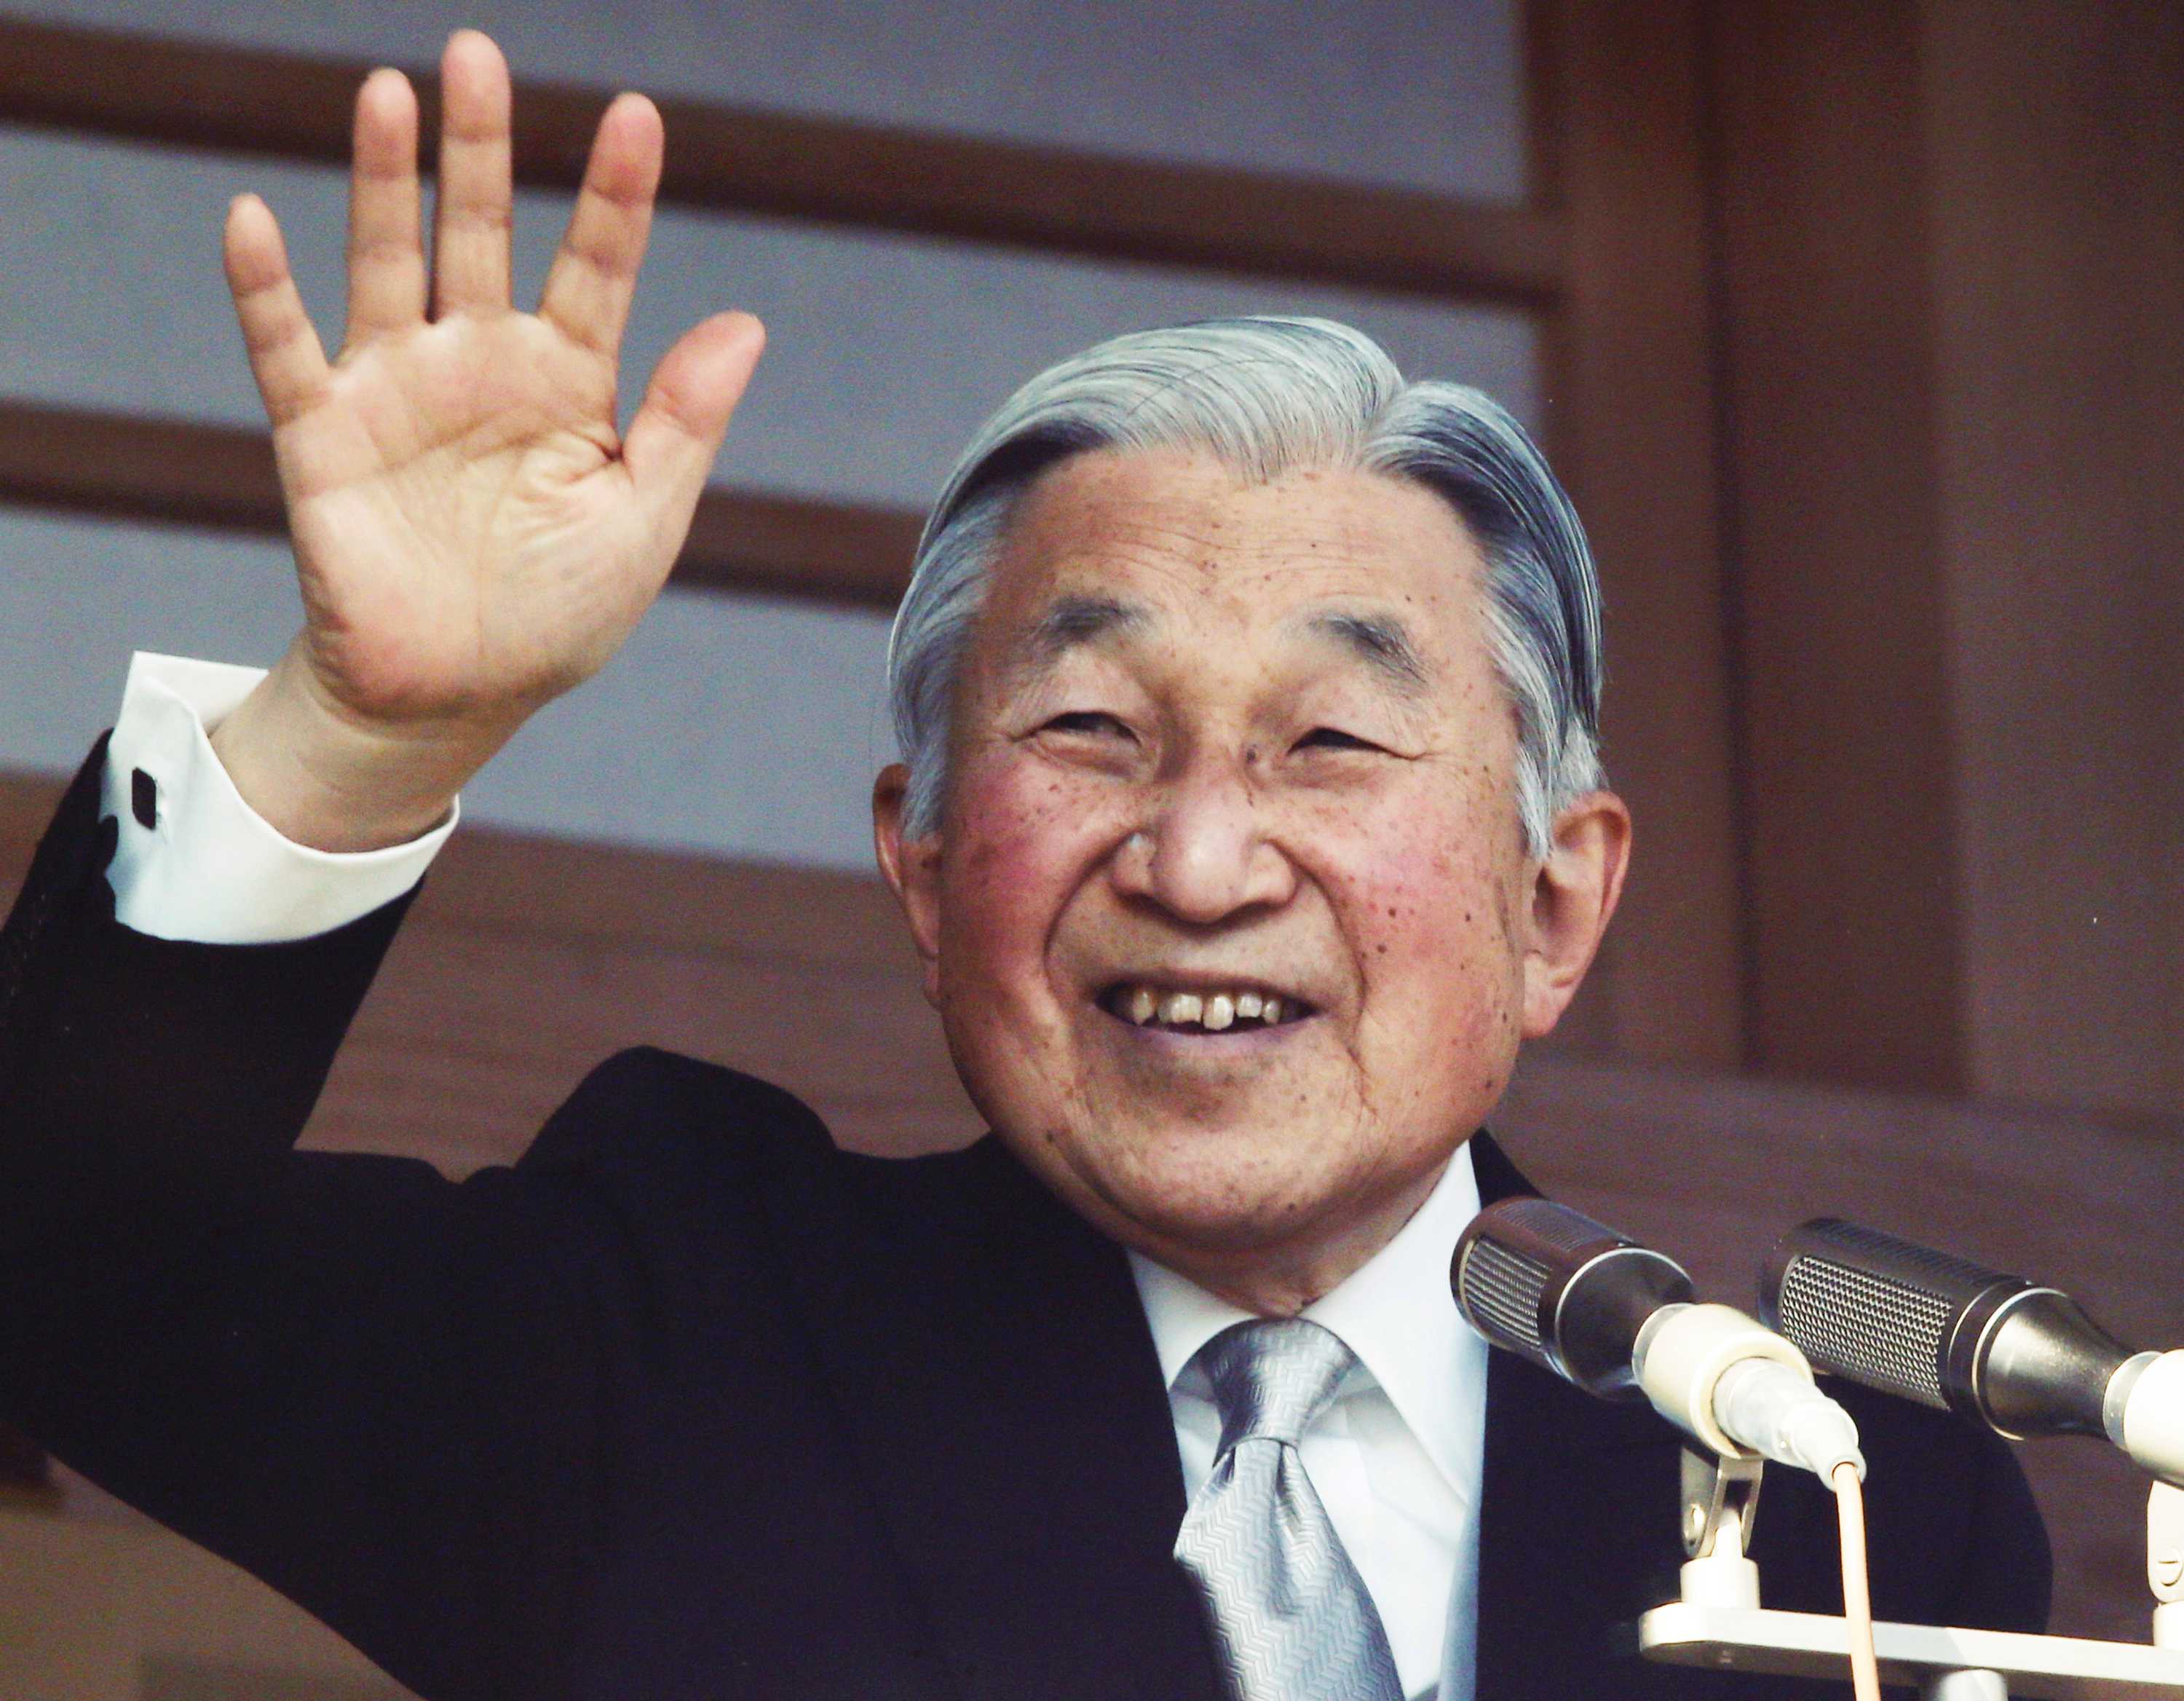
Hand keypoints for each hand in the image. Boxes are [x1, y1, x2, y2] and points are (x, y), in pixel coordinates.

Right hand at [210, 31, 764, 849]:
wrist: (458, 698)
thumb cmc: (559, 614)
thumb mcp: (644, 522)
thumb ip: (685, 423)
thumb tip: (747, 320)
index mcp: (569, 383)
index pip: (597, 267)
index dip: (616, 196)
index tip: (637, 116)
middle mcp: (482, 365)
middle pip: (480, 232)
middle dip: (480, 147)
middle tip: (479, 52)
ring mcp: (399, 392)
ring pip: (388, 262)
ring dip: (382, 181)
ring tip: (387, 92)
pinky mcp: (324, 437)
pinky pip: (286, 351)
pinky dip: (265, 290)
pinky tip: (252, 219)